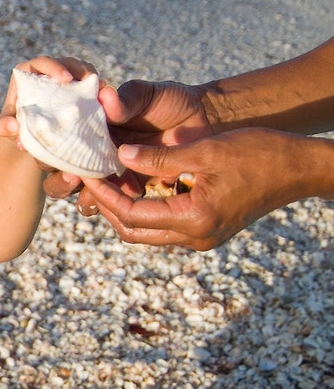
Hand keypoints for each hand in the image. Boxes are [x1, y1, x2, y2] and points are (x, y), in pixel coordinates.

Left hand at [0, 56, 109, 199]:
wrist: (27, 142)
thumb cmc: (13, 129)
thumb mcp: (5, 128)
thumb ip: (4, 126)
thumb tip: (13, 126)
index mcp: (28, 74)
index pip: (41, 63)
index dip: (55, 67)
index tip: (66, 79)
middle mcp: (50, 74)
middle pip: (70, 65)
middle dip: (82, 71)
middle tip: (92, 84)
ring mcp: (67, 83)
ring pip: (85, 75)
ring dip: (94, 84)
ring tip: (102, 96)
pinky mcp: (80, 94)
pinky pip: (93, 91)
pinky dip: (99, 97)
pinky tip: (105, 109)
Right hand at [44, 79, 216, 213]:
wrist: (205, 122)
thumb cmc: (171, 102)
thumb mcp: (148, 93)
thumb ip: (127, 97)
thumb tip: (106, 100)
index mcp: (86, 132)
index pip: (53, 145)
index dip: (45, 151)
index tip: (54, 152)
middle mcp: (91, 158)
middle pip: (59, 177)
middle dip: (60, 180)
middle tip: (74, 176)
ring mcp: (111, 179)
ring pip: (83, 198)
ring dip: (85, 197)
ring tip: (96, 192)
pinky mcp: (132, 194)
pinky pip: (115, 209)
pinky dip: (116, 207)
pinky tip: (130, 195)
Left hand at [82, 128, 312, 250]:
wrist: (301, 168)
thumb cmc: (260, 153)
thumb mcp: (206, 151)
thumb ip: (160, 157)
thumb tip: (121, 155)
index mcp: (194, 220)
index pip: (132, 215)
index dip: (104, 195)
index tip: (87, 175)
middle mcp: (196, 237)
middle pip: (133, 231)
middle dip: (108, 206)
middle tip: (90, 178)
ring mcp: (201, 237)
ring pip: (147, 231)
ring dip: (124, 209)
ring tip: (107, 178)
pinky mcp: (206, 230)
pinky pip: (164, 225)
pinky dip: (144, 208)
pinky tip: (134, 183)